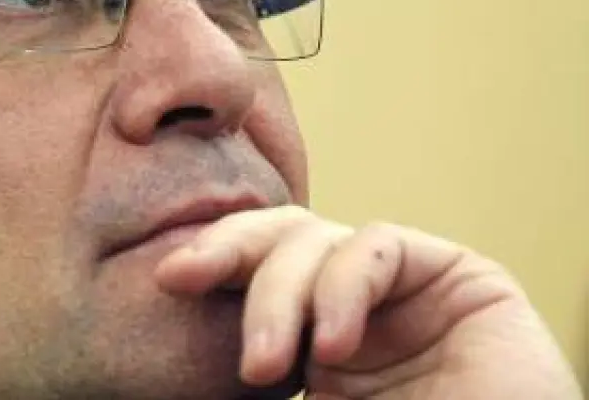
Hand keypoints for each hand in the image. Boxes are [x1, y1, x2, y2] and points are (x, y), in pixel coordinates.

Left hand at [154, 206, 583, 399]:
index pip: (248, 275)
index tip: (164, 279)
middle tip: (177, 275)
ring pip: (315, 238)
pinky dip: (345, 285)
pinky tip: (335, 344)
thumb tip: (166, 354)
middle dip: (221, 247)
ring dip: (278, 294)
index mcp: (310, 345)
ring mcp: (403, 292)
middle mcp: (351, 307)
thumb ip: (250, 384)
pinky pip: (379, 246)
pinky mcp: (459, 279)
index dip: (206, 261)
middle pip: (274, 238)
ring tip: (265, 368)